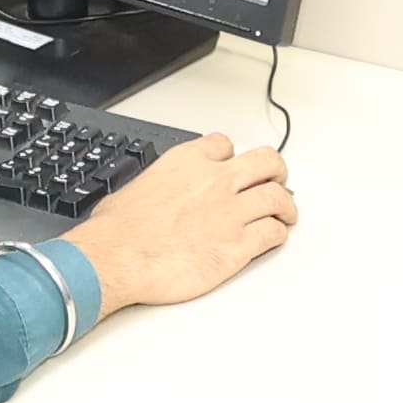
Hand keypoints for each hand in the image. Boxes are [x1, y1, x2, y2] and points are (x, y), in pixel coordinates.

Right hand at [62, 134, 297, 313]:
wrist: (117, 258)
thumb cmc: (118, 230)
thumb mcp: (136, 187)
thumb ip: (160, 183)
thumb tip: (157, 192)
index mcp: (187, 162)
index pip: (224, 144)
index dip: (232, 156)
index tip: (234, 165)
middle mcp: (215, 181)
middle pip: (266, 162)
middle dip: (275, 170)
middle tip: (276, 180)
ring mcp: (231, 213)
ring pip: (278, 197)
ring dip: (286, 205)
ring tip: (285, 213)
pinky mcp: (238, 246)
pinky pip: (273, 234)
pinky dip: (277, 234)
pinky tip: (273, 237)